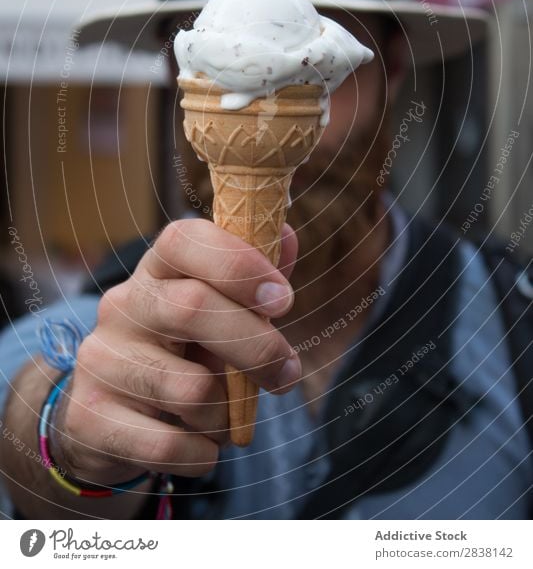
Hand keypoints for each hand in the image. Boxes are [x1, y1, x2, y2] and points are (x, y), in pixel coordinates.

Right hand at [52, 220, 300, 486]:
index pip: (183, 239)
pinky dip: (201, 454)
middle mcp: (122, 305)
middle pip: (190, 306)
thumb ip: (253, 277)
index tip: (283, 300)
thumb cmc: (182, 353)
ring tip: (224, 417)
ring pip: (189, 389)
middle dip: (256, 346)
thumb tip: (283, 236)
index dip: (238, 263)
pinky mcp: (89, 415)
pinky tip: (199, 447)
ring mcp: (100, 358)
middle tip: (286, 373)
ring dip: (227, 414)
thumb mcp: (217, 310)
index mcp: (157, 269)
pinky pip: (167, 446)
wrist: (106, 418)